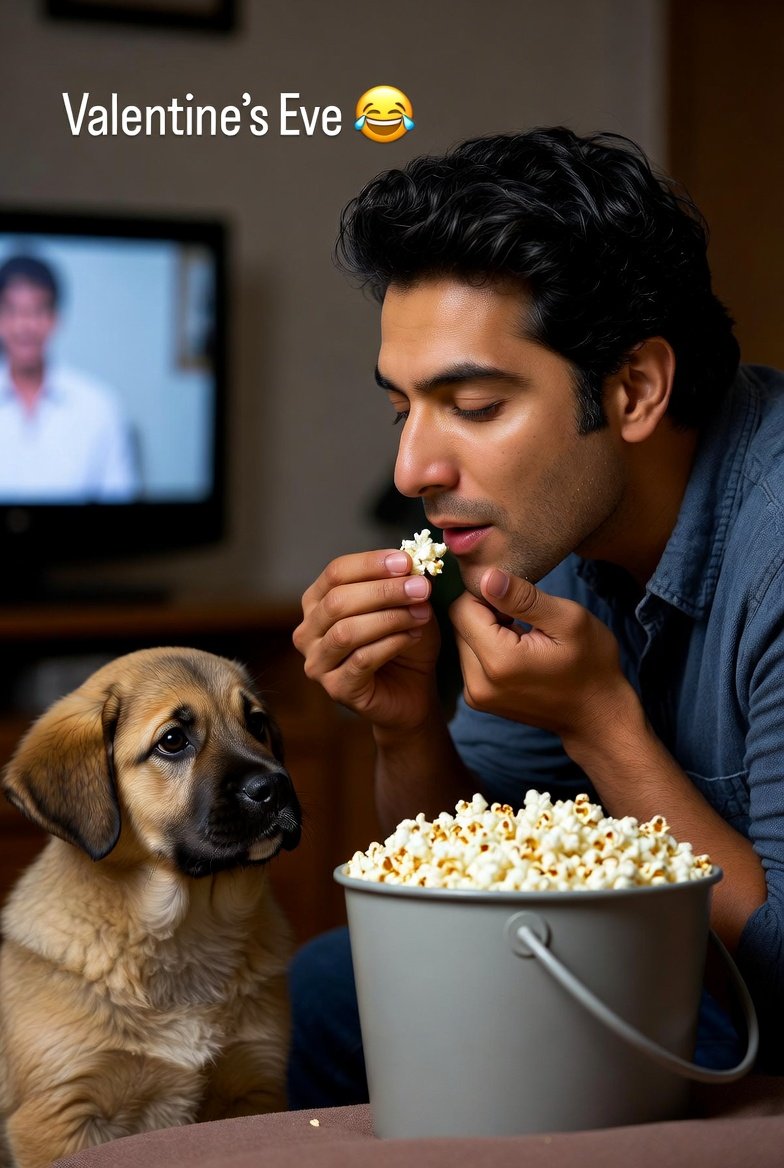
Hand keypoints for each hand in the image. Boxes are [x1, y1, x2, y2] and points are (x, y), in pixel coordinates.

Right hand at [293, 549, 441, 731]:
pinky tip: (413, 636)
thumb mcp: (405, 604)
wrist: (413, 690)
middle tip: (420, 587)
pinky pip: (361, 660)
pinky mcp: (336, 688)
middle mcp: (308, 631)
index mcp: (318, 602)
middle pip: (338, 601)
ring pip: (346, 631)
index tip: (407, 561)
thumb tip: (411, 558)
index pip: (336, 572)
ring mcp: (317, 663)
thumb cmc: (403, 642)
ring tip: (422, 613)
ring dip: (390, 618)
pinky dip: (391, 643)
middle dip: (383, 591)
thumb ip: (403, 582)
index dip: (371, 564)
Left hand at [450, 567, 632, 746]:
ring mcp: (476, 696)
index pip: (462, 609)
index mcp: (499, 661)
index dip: (488, 595)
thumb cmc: (591, 665)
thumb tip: (486, 576)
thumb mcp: (568, 620)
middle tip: (525, 620)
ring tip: (525, 638)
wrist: (597, 716)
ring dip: (488, 631)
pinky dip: (490, 649)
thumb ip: (523, 597)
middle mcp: (478, 684)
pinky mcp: (479, 700)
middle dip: (487, 613)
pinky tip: (519, 653)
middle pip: (460, 625)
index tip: (519, 602)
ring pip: (464, 640)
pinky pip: (471, 659)